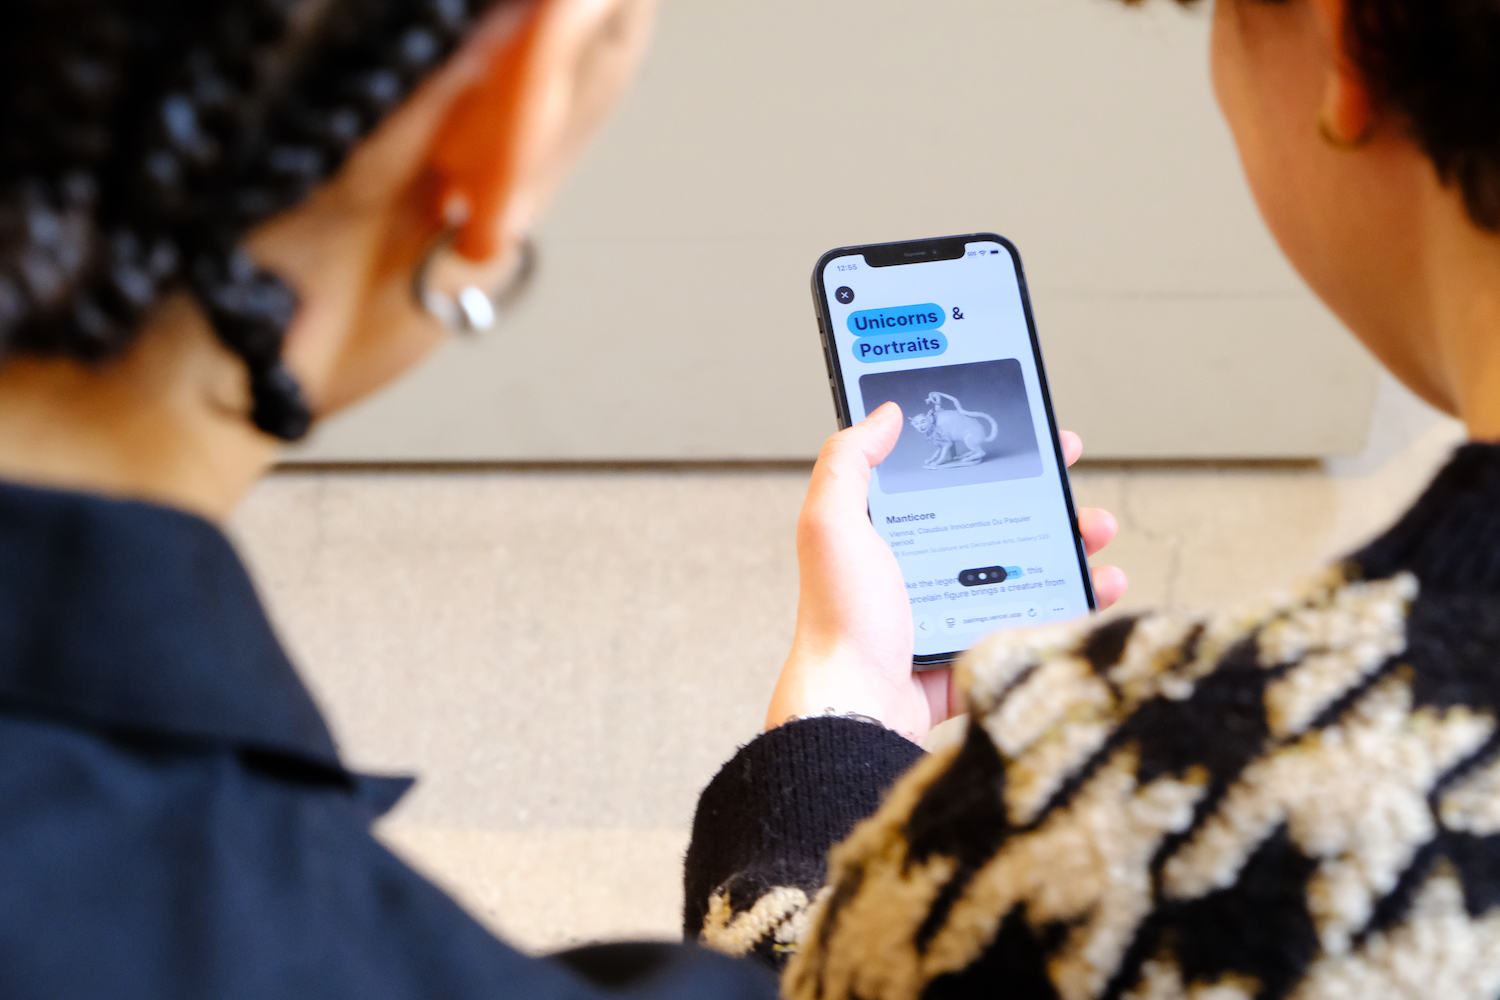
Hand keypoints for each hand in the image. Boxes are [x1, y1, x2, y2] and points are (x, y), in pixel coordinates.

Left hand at [765, 403, 1126, 743]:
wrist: (855, 708)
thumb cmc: (840, 621)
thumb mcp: (831, 524)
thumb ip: (849, 461)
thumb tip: (883, 413)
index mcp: (889, 533)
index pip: (944, 477)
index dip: (984, 451)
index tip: (1024, 431)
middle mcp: (920, 568)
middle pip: (994, 517)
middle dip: (1041, 493)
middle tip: (1071, 474)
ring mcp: (953, 611)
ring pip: (1024, 567)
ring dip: (1068, 543)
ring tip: (1096, 530)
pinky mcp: (978, 652)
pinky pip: (1037, 621)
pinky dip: (1075, 602)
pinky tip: (1099, 586)